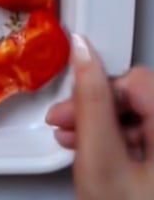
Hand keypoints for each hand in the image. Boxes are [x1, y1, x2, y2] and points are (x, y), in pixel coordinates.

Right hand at [46, 33, 153, 198]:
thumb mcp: (100, 160)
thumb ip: (90, 99)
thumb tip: (82, 47)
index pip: (136, 81)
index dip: (97, 91)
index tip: (70, 112)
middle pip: (138, 100)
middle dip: (97, 111)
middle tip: (66, 128)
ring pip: (140, 122)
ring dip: (104, 129)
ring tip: (76, 148)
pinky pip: (145, 143)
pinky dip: (120, 147)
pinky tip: (99, 163)